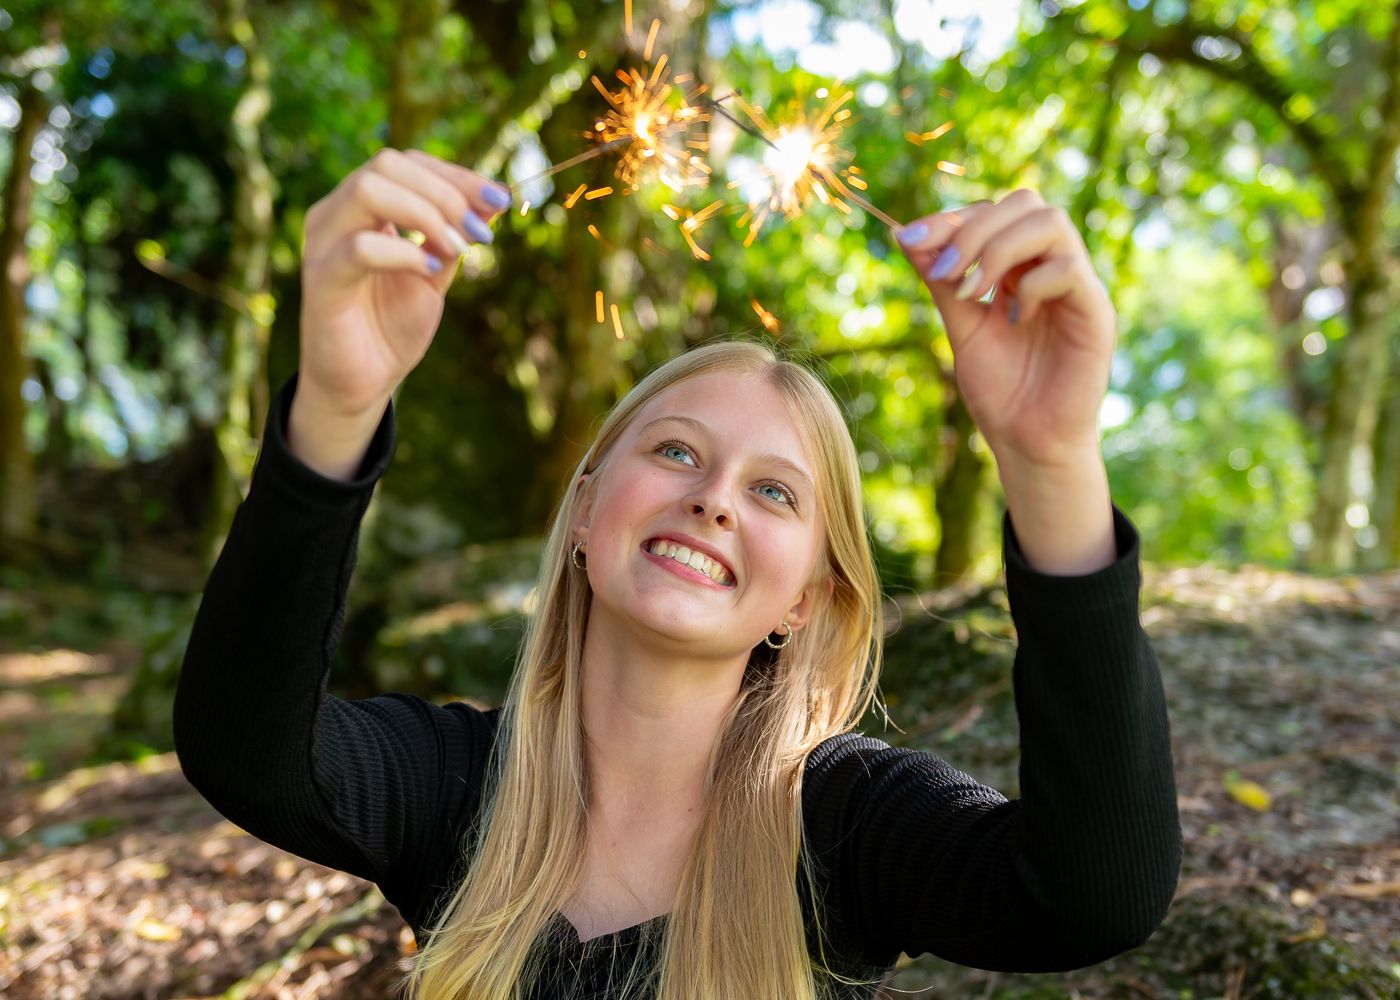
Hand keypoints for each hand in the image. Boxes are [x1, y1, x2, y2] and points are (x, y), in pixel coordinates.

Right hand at [297, 148, 511, 415]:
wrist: (366, 381)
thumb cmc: (393, 324)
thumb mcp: (437, 269)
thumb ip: (457, 232)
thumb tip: (496, 196)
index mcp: (362, 206)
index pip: (408, 163)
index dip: (456, 175)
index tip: (500, 200)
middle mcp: (336, 214)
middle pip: (388, 164)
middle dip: (446, 193)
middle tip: (480, 232)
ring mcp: (323, 242)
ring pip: (368, 189)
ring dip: (426, 213)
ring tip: (457, 249)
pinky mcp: (320, 278)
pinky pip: (359, 246)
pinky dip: (403, 252)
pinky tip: (430, 271)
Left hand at [893, 189, 1115, 468]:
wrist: (1027, 444)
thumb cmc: (1000, 390)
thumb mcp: (960, 326)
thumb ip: (940, 281)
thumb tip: (905, 233)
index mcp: (1021, 266)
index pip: (994, 211)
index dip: (952, 218)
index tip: (912, 239)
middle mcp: (1052, 267)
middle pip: (1026, 202)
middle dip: (973, 228)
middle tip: (943, 271)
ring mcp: (1078, 288)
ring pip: (1051, 223)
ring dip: (998, 248)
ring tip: (970, 290)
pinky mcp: (1096, 314)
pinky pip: (1069, 270)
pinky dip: (1030, 283)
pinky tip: (1011, 317)